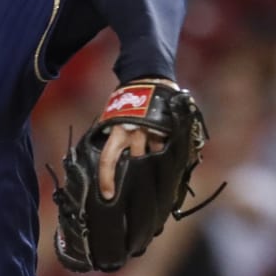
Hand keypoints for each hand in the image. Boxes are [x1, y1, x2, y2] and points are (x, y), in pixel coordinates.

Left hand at [96, 77, 175, 199]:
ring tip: (157, 179)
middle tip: (138, 191)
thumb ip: (109, 133)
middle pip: (137, 161)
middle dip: (137, 176)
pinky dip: (169, 156)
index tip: (108, 196)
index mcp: (118, 132)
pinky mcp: (170, 129)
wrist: (149, 79)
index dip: (107, 179)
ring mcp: (155, 132)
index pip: (108, 160)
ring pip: (156, 157)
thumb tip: (103, 151)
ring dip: (155, 166)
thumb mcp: (112, 115)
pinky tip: (172, 166)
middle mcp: (136, 133)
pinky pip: (170, 149)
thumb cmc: (127, 99)